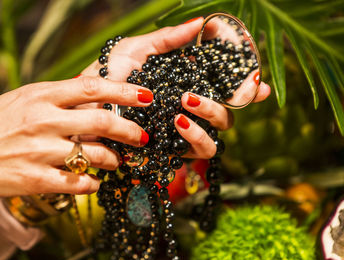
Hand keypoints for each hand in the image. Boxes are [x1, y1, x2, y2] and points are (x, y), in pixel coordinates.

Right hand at [0, 76, 152, 203]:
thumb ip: (57, 98)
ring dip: (113, 160)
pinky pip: (77, 183)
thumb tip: (94, 96)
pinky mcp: (34, 180)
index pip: (93, 88)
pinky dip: (92, 184)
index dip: (124, 92)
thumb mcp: (22, 98)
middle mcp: (43, 120)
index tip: (146, 96)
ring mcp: (39, 151)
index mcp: (41, 95)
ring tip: (117, 161)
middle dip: (130, 131)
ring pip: (94, 155)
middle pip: (102, 122)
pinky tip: (93, 182)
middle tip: (143, 137)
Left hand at [83, 17, 270, 158]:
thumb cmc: (107, 75)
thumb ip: (170, 39)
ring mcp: (183, 131)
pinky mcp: (173, 151)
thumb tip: (202, 22)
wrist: (85, 104)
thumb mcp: (137, 50)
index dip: (248, 84)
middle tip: (238, 87)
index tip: (260, 80)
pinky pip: (202, 150)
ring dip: (214, 113)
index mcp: (187, 83)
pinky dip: (197, 134)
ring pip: (221, 131)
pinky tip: (180, 120)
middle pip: (231, 108)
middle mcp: (190, 109)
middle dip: (240, 97)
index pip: (225, 85)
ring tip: (189, 101)